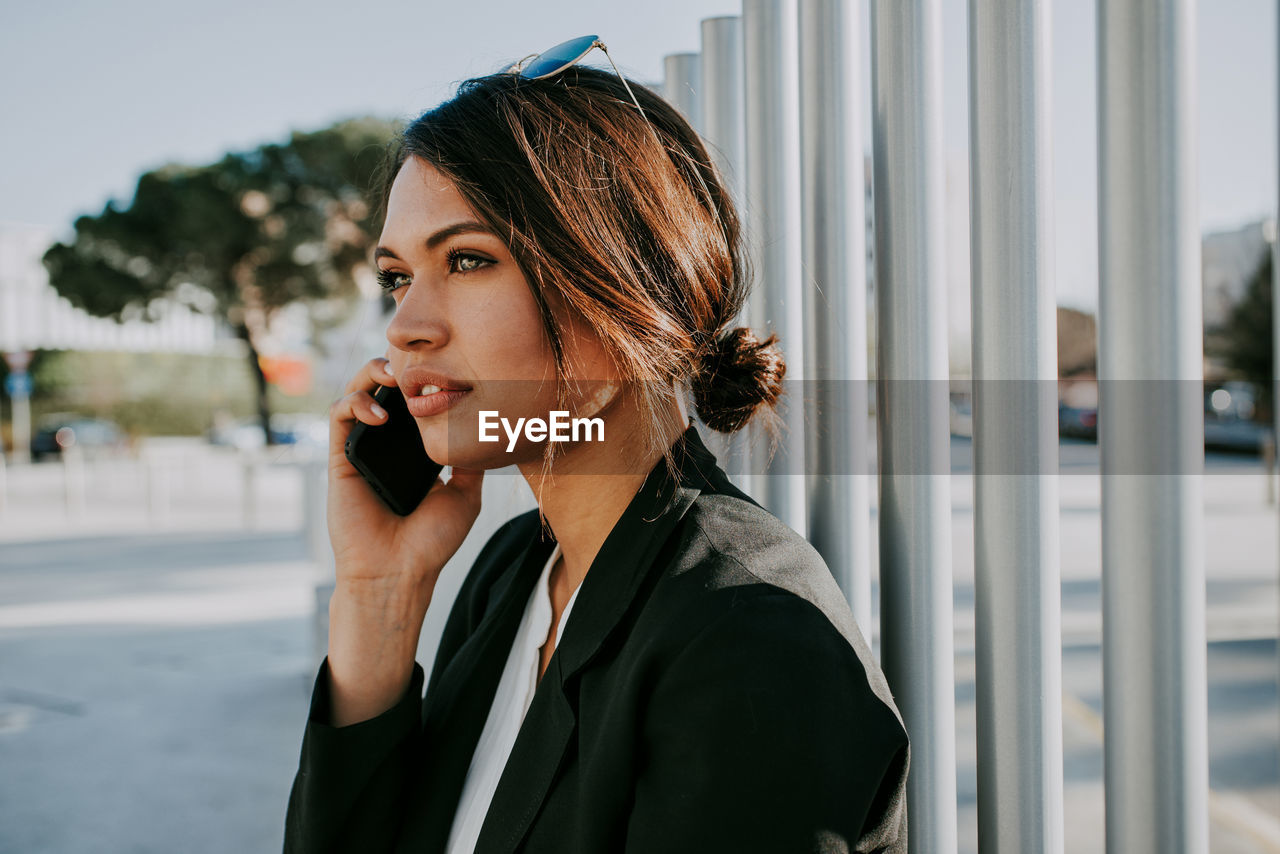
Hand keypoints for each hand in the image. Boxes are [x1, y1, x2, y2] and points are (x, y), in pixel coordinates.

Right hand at [326, 356, 483, 597]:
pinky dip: (355, 403)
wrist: (399, 573)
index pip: (412, 401)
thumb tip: (489, 432)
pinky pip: (337, 417)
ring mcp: (361, 450)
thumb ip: (472, 463)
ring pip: (355, 393)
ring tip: (393, 376)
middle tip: (412, 363)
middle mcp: (385, 446)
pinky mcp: (339, 459)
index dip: (421, 380)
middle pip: (382, 389)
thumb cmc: (431, 542)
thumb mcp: (465, 495)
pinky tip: (379, 416)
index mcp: (412, 451)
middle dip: (394, 366)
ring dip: (370, 374)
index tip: (442, 369)